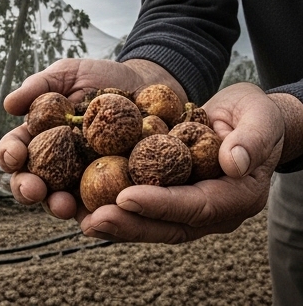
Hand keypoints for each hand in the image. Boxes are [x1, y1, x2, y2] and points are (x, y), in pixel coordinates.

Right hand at [0, 58, 185, 218]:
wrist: (147, 85)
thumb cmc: (101, 77)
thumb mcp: (68, 74)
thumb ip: (39, 86)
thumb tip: (9, 105)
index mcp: (39, 137)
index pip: (16, 150)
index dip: (10, 154)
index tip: (15, 155)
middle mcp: (55, 163)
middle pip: (31, 182)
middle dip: (26, 189)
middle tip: (33, 189)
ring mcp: (83, 180)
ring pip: (61, 201)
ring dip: (57, 206)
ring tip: (63, 206)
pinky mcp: (113, 190)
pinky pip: (103, 207)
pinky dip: (99, 214)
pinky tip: (101, 213)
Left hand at [79, 83, 285, 242]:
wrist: (246, 119)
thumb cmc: (255, 115)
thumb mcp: (260, 118)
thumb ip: (251, 140)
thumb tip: (234, 162)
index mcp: (237, 196)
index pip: (197, 205)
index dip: (161, 204)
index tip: (126, 197)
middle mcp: (212, 211)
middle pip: (168, 225)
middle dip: (129, 224)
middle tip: (93, 219)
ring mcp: (190, 209)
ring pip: (151, 224)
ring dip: (116, 224)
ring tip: (80, 219)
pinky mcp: (171, 199)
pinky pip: (141, 210)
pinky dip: (113, 209)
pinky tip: (81, 205)